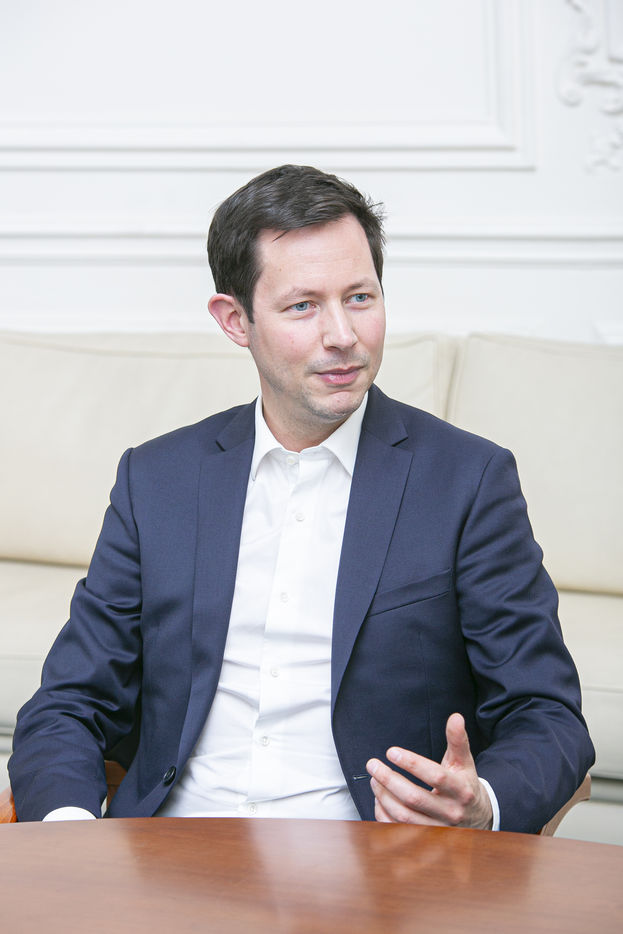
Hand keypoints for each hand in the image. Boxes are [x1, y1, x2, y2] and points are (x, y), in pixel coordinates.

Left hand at [366, 713, 492, 829]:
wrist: (477, 818)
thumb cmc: (464, 784)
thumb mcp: (464, 762)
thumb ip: (457, 740)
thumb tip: (455, 717)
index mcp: (462, 791)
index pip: (435, 777)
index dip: (412, 763)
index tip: (391, 752)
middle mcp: (450, 813)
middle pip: (414, 798)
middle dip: (388, 779)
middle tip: (373, 764)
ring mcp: (438, 830)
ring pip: (403, 816)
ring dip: (383, 796)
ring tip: (374, 778)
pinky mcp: (425, 839)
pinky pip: (398, 829)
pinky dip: (383, 814)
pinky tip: (379, 798)